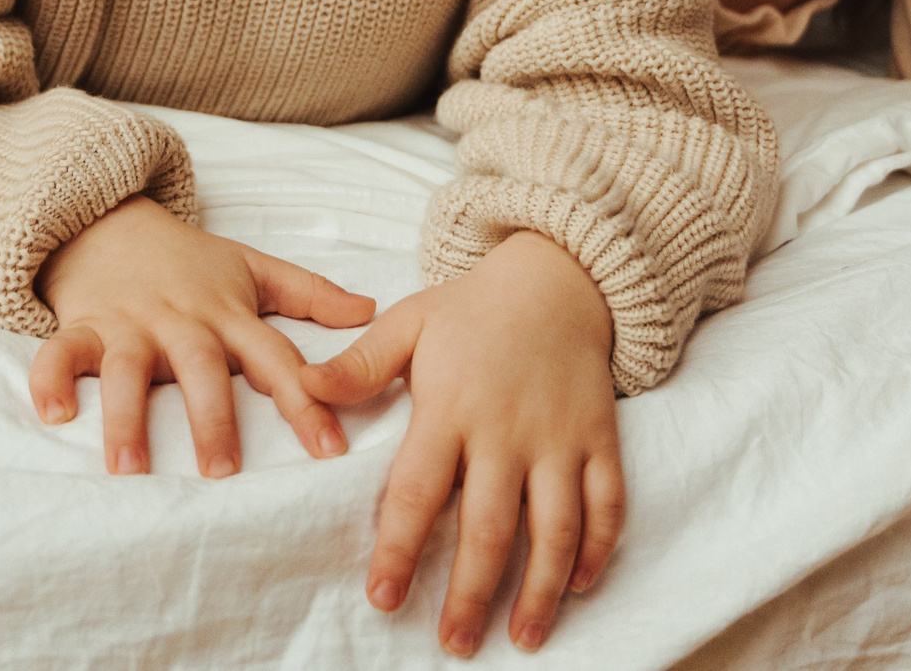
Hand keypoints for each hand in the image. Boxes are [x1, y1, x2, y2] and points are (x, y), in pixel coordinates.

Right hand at [31, 196, 375, 477]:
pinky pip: (62, 351)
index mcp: (227, 315)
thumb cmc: (187, 260)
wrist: (111, 219)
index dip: (307, 402)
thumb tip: (370, 310)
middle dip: (211, 418)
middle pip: (201, 369)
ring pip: (128, 370)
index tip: (331, 450)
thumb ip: (310, 292)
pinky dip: (51, 379)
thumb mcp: (251, 268)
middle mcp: (181, 322)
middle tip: (222, 470)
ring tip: (129, 467)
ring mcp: (129, 324)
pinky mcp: (83, 324)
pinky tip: (53, 413)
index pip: (276, 360)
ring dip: (126, 417)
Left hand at [303, 231, 621, 656]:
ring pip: (555, 528)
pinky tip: (579, 586)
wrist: (557, 276)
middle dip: (472, 592)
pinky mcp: (600, 438)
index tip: (383, 597)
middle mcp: (508, 431)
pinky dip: (598, 548)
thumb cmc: (472, 308)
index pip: (418, 491)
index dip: (400, 549)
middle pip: (489, 527)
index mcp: (451, 408)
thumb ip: (359, 364)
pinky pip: (608, 503)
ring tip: (523, 638)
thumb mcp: (409, 323)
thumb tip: (302, 385)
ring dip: (540, 589)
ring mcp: (559, 438)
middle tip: (454, 643)